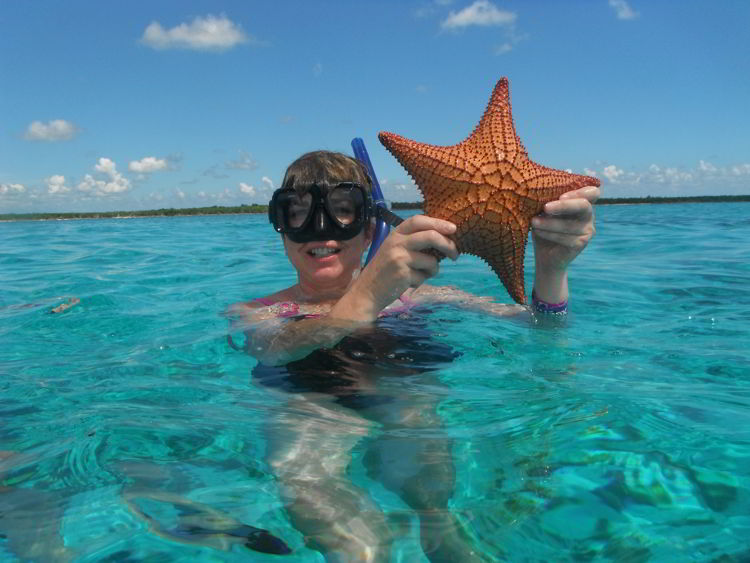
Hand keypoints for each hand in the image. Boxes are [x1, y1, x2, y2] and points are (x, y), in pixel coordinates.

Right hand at [332, 215, 458, 320]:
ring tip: (421, 274)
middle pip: (430, 236)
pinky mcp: (403, 274)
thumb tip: (443, 239)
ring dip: (433, 270)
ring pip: (432, 261)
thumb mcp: (394, 250)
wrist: (367, 291)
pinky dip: (422, 281)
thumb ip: (412, 242)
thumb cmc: (384, 271)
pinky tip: (409, 283)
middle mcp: (396, 243)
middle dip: (448, 245)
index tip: (453, 228)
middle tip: (455, 254)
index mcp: (395, 234)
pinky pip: (425, 276)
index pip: (418, 220)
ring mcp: (399, 258)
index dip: (438, 222)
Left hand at [531, 186, 598, 302]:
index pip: (592, 192)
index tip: (561, 196)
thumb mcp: (544, 212)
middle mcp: (588, 215)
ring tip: (533, 222)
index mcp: (581, 203)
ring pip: (570, 224)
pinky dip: (550, 234)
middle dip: (563, 206)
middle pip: (583, 205)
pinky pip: (566, 237)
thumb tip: (540, 189)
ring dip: (549, 223)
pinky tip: (537, 232)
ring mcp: (588, 230)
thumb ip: (548, 200)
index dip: (580, 191)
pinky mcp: (581, 243)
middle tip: (545, 208)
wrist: (544, 255)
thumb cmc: (544, 228)